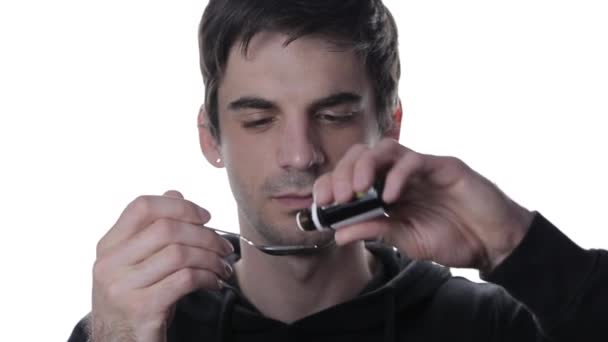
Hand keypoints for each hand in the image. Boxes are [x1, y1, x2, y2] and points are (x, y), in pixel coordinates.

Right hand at [91, 190, 233, 341]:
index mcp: (108, 246)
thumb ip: (153, 230)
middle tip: (224, 247)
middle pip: (167, 229)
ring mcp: (122, 288)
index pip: (141, 207)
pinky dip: (208, 277)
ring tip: (223, 267)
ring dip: (211, 258)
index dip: (179, 205)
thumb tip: (175, 193)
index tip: (206, 217)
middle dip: (205, 235)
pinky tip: (215, 282)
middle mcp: (109, 264)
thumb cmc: (137, 302)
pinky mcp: (141, 309)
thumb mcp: (140, 264)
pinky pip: (185, 279)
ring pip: (179, 253)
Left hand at [313, 138, 534, 272]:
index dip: (333, 185)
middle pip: (362, 155)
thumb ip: (374, 231)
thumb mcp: (405, 239)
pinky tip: (390, 197)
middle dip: (342, 174)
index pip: (352, 175)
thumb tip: (338, 233)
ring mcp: (421, 168)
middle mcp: (400, 174)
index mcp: (388, 190)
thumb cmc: (452, 238)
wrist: (493, 242)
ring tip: (356, 192)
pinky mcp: (443, 166)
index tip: (321, 205)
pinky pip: (414, 161)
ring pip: (384, 149)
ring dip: (363, 167)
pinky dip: (397, 176)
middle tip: (336, 199)